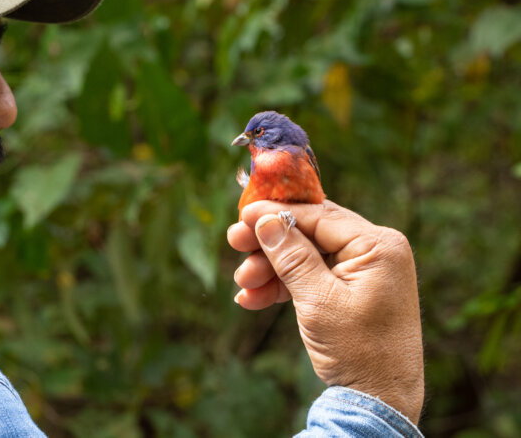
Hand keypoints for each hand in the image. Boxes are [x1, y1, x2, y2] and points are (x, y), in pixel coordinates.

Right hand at [227, 199, 423, 423]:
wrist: (381, 402)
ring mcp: (364, 271)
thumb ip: (291, 256)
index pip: (318, 215)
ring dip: (270, 269)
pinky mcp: (352, 290)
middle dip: (269, 244)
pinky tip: (253, 299)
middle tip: (234, 243)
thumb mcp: (318, 300)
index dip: (276, 213)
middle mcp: (375, 251)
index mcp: (378, 245)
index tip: (242, 214)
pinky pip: (312, 277)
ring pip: (305, 256)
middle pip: (309, 233)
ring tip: (243, 284)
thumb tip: (265, 220)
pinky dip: (283, 286)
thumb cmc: (359, 351)